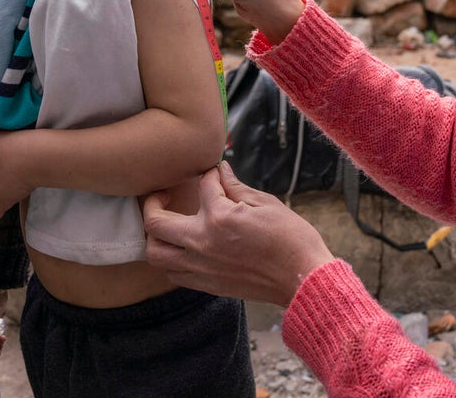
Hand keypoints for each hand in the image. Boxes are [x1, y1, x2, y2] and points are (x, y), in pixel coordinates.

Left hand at [143, 162, 333, 306]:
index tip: (215, 174)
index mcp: (219, 217)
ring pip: (155, 253)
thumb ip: (236, 187)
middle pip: (154, 222)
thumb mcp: (265, 203)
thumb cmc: (290, 239)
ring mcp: (200, 267)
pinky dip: (170, 259)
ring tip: (165, 224)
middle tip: (162, 195)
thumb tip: (221, 170)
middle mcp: (201, 242)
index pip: (202, 185)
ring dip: (155, 236)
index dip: (209, 174)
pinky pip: (173, 274)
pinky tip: (182, 247)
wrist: (302, 278)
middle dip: (153, 202)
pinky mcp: (206, 284)